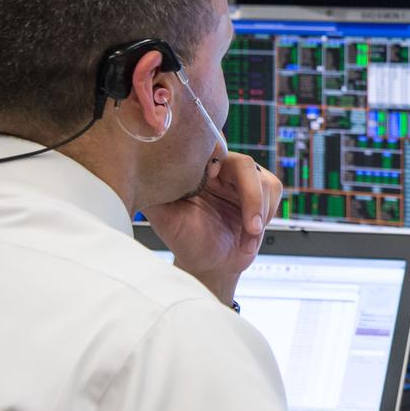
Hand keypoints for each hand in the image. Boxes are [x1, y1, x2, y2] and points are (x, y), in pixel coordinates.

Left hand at [142, 154, 283, 304]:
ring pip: (264, 180)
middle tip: (250, 223)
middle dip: (250, 195)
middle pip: (244, 164)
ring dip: (259, 210)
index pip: (212, 146)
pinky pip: (274, 192)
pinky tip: (251, 235)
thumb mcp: (164, 217)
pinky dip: (266, 215)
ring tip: (249, 234)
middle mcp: (223, 170)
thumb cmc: (185, 240)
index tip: (210, 175)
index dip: (216, 156)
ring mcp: (244, 181)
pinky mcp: (263, 193)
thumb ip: (155, 194)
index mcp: (199, 169)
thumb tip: (135, 173)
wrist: (210, 264)